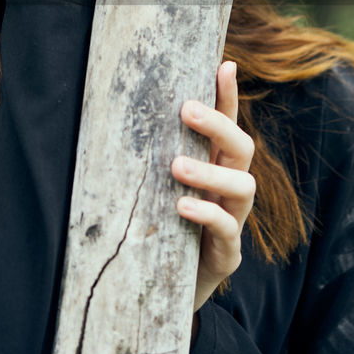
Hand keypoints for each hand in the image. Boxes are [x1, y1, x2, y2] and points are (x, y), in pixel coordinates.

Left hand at [170, 62, 254, 315]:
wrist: (162, 290)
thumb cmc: (157, 228)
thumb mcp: (151, 188)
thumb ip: (146, 155)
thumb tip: (110, 110)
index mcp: (214, 167)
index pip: (229, 124)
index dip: (228, 95)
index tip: (223, 64)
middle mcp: (230, 189)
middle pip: (242, 148)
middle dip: (218, 125)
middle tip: (186, 109)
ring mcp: (233, 221)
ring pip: (243, 186)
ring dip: (210, 172)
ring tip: (176, 166)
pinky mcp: (226, 254)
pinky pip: (227, 229)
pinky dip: (207, 214)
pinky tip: (182, 206)